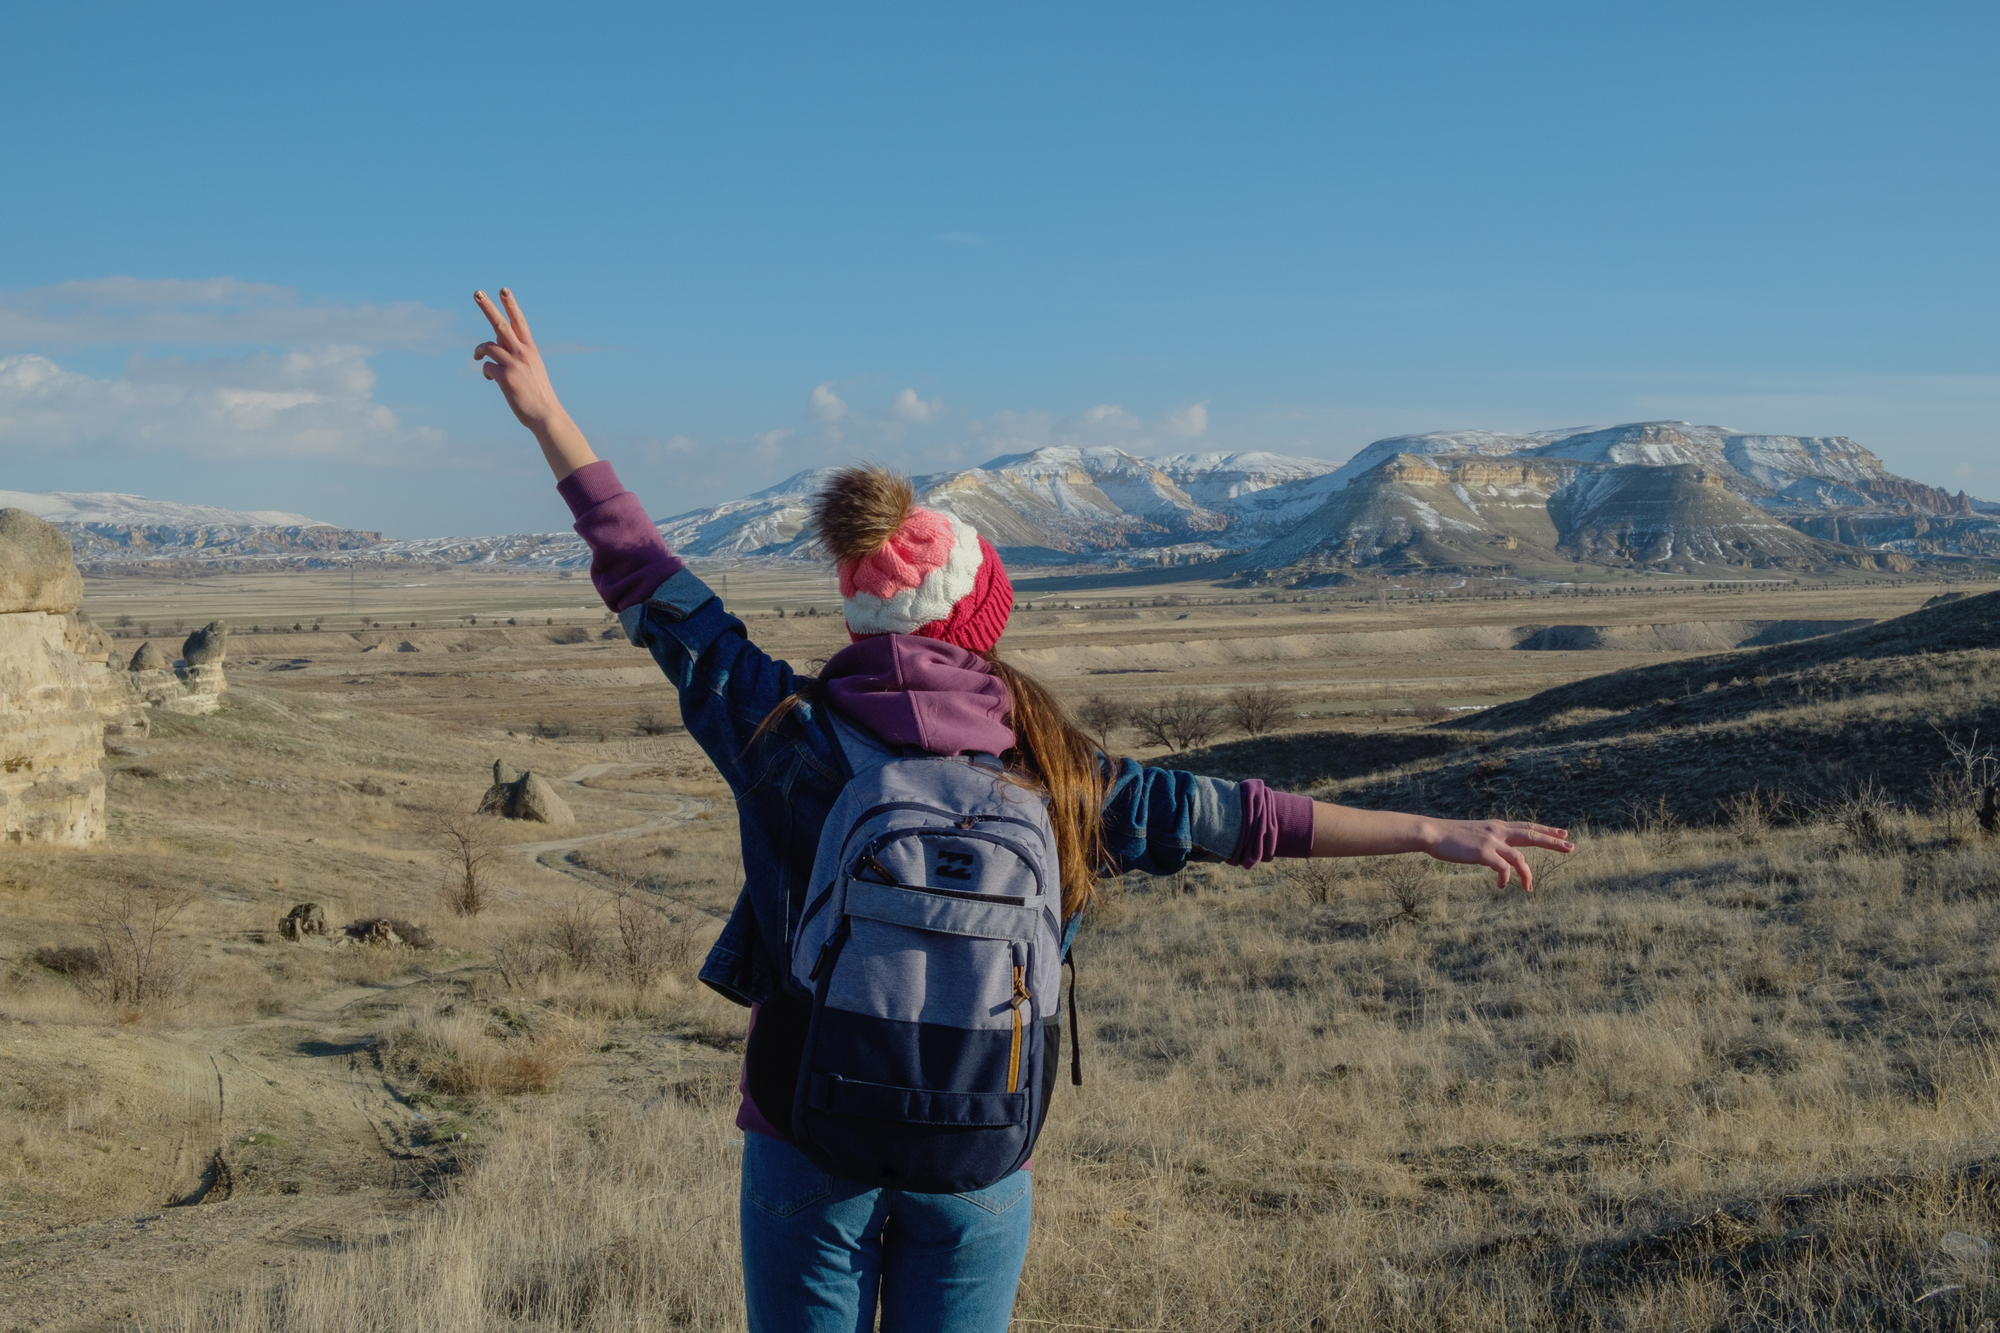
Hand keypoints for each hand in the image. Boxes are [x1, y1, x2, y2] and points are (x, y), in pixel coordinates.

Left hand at [473, 289, 565, 432]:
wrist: (546, 414)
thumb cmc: (536, 393)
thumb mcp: (530, 368)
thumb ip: (513, 353)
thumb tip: (493, 343)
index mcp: (530, 349)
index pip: (519, 322)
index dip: (511, 305)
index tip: (503, 290)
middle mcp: (523, 353)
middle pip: (501, 325)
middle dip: (488, 307)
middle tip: (477, 292)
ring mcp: (514, 364)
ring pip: (488, 346)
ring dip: (479, 350)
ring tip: (476, 357)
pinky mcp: (505, 378)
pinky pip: (486, 367)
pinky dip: (485, 371)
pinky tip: (490, 379)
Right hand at [1423, 819, 1570, 891]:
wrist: (1432, 833)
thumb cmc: (1448, 836)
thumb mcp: (1473, 834)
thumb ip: (1487, 840)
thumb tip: (1495, 852)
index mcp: (1496, 826)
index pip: (1527, 827)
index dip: (1546, 830)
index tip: (1563, 833)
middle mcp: (1498, 831)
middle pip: (1532, 835)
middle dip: (1553, 842)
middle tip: (1571, 847)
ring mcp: (1491, 841)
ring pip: (1520, 858)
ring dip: (1527, 875)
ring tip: (1528, 888)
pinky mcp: (1483, 853)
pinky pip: (1503, 869)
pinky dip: (1505, 879)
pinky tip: (1501, 886)